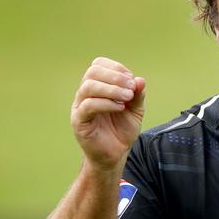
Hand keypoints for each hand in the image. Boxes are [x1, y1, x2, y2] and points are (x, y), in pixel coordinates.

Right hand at [71, 57, 145, 171]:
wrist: (116, 154)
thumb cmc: (122, 129)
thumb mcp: (136, 110)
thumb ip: (138, 94)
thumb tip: (139, 80)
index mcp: (97, 87)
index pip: (98, 64)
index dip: (116, 67)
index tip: (131, 79)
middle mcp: (85, 94)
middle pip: (92, 72)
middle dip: (115, 77)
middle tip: (131, 88)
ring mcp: (79, 107)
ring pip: (88, 86)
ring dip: (112, 89)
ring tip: (127, 98)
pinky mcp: (79, 121)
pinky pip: (88, 106)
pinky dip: (106, 103)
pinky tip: (120, 108)